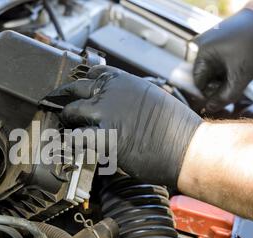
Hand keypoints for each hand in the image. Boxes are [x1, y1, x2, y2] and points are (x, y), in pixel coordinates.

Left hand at [48, 65, 201, 187]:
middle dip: (67, 101)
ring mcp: (106, 114)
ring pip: (71, 113)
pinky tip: (73, 147)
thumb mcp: (153, 97)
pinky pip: (76, 137)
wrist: (188, 149)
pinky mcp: (103, 138)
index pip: (93, 74)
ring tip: (67, 130)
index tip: (75, 91)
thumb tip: (118, 102)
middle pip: (75, 91)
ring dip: (68, 122)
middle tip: (64, 111)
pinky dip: (72, 142)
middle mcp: (112, 93)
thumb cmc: (178, 128)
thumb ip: (130, 95)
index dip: (81, 84)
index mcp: (125, 81)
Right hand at [193, 9, 252, 111]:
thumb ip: (225, 96)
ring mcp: (206, 44)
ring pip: (210, 71)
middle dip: (218, 83)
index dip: (210, 93)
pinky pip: (214, 62)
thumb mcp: (241, 75)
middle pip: (204, 77)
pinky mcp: (213, 43)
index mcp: (201, 54)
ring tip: (237, 71)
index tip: (223, 96)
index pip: (198, 83)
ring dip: (222, 76)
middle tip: (234, 82)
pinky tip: (235, 64)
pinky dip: (224, 67)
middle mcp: (199, 47)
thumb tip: (210, 109)